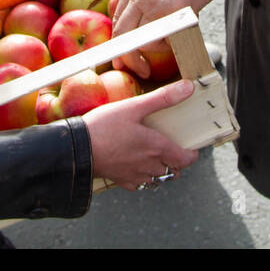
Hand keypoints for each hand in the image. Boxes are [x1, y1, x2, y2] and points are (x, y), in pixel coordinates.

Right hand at [82, 79, 199, 188]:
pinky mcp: (122, 181)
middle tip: (172, 148)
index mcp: (157, 147)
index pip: (186, 159)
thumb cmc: (105, 126)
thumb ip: (162, 98)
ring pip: (158, 178)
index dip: (192, 154)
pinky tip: (135, 164)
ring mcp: (136, 176)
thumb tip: (189, 87)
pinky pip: (140, 183)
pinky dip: (143, 176)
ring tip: (154, 156)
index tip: (191, 146)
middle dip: (177, 162)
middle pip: (174, 170)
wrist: (77, 150)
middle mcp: (150, 165)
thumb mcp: (134, 107)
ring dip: (161, 170)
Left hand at [111, 0, 237, 77]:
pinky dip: (170, 44)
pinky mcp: (171, 11)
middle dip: (126, 55)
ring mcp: (153, 2)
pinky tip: (180, 35)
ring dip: (154, 49)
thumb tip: (146, 18)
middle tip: (137, 67)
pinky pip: (164, 38)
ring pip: (142, 40)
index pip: (117, 16)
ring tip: (169, 44)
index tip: (120, 53)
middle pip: (121, 33)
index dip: (119, 38)